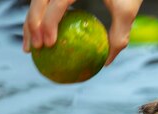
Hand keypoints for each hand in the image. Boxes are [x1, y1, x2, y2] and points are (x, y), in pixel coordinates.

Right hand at [23, 0, 142, 64]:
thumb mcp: (126, 11)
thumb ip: (119, 35)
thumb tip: (106, 62)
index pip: (56, 2)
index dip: (49, 22)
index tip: (50, 44)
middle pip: (39, 0)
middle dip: (33, 24)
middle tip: (36, 48)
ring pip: (37, 1)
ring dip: (31, 23)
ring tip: (31, 48)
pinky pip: (46, 3)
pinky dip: (40, 19)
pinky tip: (41, 38)